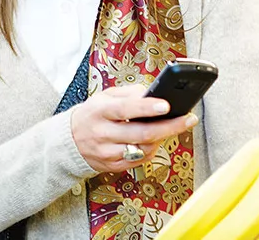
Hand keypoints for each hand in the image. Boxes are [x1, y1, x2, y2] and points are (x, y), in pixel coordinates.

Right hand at [70, 85, 198, 172]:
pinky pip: (140, 160)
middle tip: (188, 119)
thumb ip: (129, 93)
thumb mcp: (105, 96)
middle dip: (170, 127)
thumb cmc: (93, 114)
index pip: (125, 109)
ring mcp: (107, 153)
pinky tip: (156, 139)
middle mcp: (103, 133)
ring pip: (143, 149)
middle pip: (141, 133)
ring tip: (172, 126)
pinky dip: (152, 149)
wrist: (69, 141)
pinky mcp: (113, 166)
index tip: (167, 105)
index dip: (147, 108)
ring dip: (162, 138)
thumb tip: (153, 93)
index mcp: (100, 111)